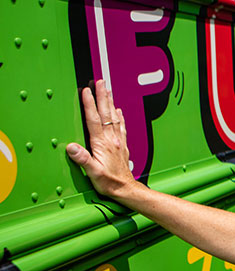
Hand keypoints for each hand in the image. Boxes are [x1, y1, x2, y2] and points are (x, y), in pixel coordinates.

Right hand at [66, 79, 139, 199]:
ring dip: (110, 102)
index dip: (90, 104)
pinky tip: (119, 111)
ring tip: (108, 90)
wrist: (126, 189)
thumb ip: (82, 159)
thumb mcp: (92, 172)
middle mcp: (112, 139)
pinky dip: (119, 116)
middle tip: (100, 81)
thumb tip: (71, 147)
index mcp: (102, 144)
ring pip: (114, 117)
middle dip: (102, 96)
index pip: (94, 120)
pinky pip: (121, 126)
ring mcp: (118, 141)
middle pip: (106, 113)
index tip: (86, 91)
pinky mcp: (122, 145)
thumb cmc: (109, 182)